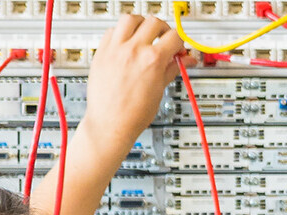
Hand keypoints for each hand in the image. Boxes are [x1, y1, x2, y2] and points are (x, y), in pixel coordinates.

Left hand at [79, 14, 187, 152]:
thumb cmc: (133, 115)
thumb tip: (184, 60)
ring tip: (143, 35)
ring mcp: (115, 49)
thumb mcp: (159, 90)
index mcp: (152, 60)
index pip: (174, 37)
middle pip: (154, 22)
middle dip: (163, 30)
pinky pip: (111, 30)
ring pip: (130, 18)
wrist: (110, 124)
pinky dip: (121, 33)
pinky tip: (126, 43)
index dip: (180, 43)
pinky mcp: (101, 52)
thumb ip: (172, 69)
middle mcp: (133, 50)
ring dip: (140, 24)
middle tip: (163, 40)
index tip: (178, 49)